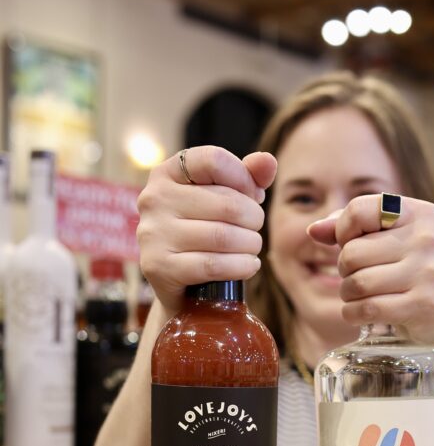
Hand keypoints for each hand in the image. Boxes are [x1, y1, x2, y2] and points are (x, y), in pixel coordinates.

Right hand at [136, 146, 277, 312]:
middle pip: (227, 203)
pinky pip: (214, 265)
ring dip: (251, 244)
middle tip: (254, 229)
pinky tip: (249, 265)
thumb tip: (268, 160)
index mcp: (167, 173)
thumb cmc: (205, 232)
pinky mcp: (159, 267)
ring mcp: (153, 234)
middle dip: (254, 219)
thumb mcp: (225, 198)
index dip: (244, 178)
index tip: (252, 196)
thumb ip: (247, 176)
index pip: (214, 160)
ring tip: (253, 247)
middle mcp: (154, 199)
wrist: (181, 285)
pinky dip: (241, 266)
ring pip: (223, 236)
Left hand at [307, 195, 433, 346]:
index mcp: (420, 213)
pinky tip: (360, 313)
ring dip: (348, 294)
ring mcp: (429, 272)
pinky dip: (353, 314)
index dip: (343, 230)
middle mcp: (428, 239)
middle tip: (359, 277)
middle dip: (345, 270)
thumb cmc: (409, 273)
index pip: (360, 209)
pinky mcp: (425, 305)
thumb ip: (349, 229)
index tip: (349, 243)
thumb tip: (313, 230)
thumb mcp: (387, 241)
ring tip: (359, 296)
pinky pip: (368, 308)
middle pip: (352, 252)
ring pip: (358, 283)